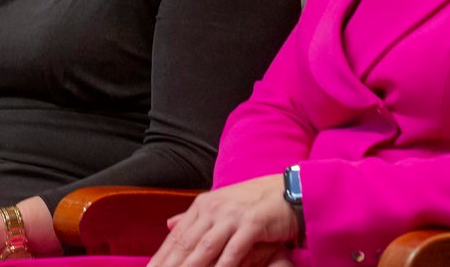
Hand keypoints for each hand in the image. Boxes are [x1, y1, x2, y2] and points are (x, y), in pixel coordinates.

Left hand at [147, 175, 298, 266]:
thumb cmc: (253, 202)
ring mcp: (231, 216)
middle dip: (170, 265)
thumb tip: (169, 224)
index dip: (161, 257)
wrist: (287, 190)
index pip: (177, 236)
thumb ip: (195, 218)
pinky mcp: (251, 224)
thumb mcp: (220, 206)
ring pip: (205, 248)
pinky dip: (223, 266)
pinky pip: (233, 250)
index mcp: (202, 206)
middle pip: (186, 243)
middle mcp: (213, 209)